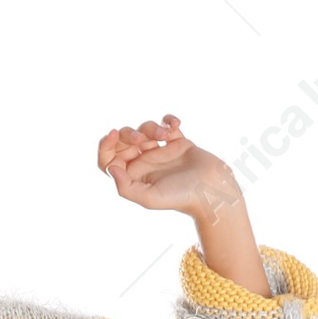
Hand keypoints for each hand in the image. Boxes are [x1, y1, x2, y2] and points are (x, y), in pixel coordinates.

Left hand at [97, 116, 239, 218]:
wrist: (212, 189)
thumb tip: (110, 168)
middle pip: (124, 141)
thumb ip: (125, 187)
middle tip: (140, 139)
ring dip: (152, 127)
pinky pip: (167, 124)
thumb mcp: (149, 198)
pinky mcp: (178, 142)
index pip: (109, 159)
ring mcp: (161, 152)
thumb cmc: (181, 197)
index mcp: (134, 177)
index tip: (111, 134)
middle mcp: (145, 163)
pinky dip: (168, 120)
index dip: (105, 146)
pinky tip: (175, 124)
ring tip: (165, 135)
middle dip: (128, 134)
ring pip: (145, 129)